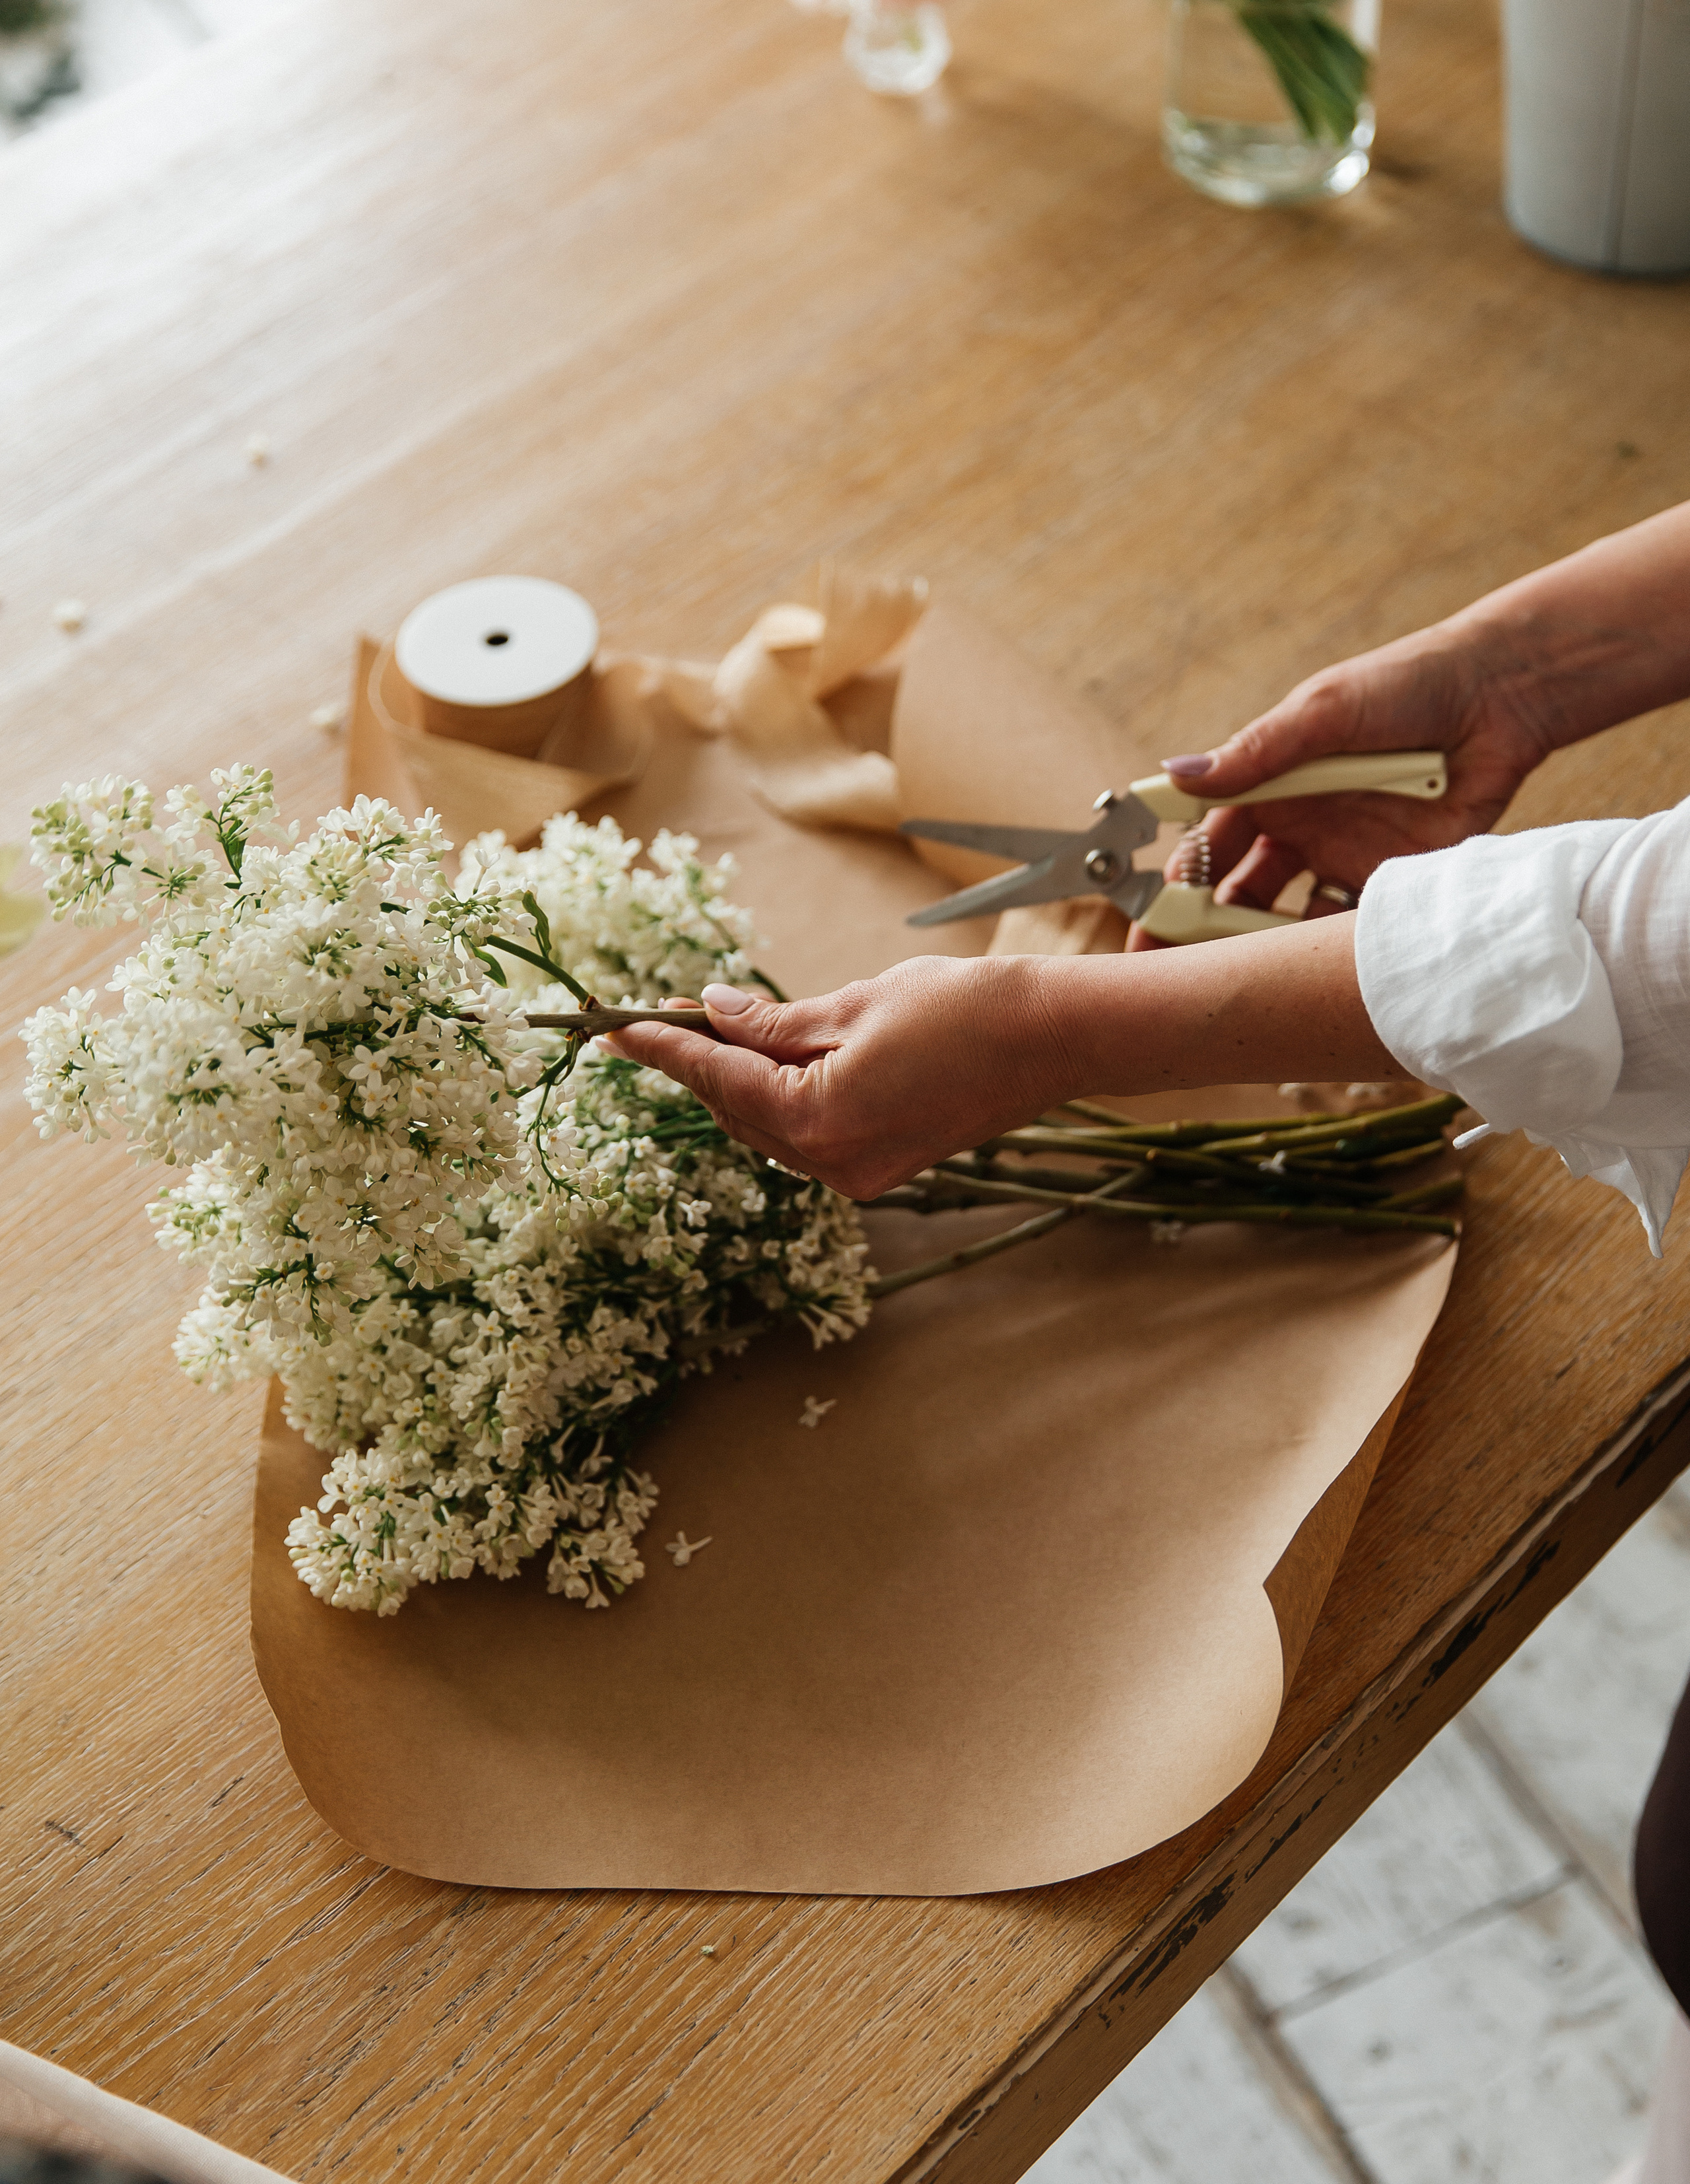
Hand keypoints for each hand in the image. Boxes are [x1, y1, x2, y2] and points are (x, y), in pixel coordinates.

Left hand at [607, 958, 1077, 1200]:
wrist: (1050, 1040)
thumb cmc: (961, 1009)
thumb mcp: (853, 1003)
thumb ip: (773, 1023)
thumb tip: (713, 1012)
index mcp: (818, 1118)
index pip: (716, 1076)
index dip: (661, 1045)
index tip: (615, 1024)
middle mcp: (831, 1162)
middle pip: (736, 1110)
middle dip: (695, 1063)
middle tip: (655, 1017)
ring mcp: (857, 1174)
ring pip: (768, 1127)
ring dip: (735, 1082)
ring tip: (706, 1029)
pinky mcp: (880, 1169)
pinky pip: (805, 1136)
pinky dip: (778, 1099)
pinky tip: (767, 1060)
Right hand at [1138, 620, 1550, 933]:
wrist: (1501, 698)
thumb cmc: (1406, 685)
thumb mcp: (1322, 710)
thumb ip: (1256, 752)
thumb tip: (1176, 773)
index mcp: (1270, 787)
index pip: (1207, 843)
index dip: (1175, 882)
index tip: (1148, 916)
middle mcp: (1299, 829)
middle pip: (1235, 893)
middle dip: (1202, 931)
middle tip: (1178, 963)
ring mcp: (1343, 857)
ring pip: (1284, 918)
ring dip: (1260, 945)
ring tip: (1240, 971)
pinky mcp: (1391, 880)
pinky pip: (1349, 925)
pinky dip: (1328, 945)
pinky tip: (1315, 955)